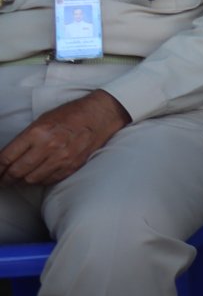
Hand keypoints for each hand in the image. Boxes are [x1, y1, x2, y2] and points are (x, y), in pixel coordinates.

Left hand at [0, 91, 128, 184]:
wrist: (99, 116)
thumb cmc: (69, 115)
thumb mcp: (42, 121)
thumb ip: (25, 139)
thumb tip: (9, 157)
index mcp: (37, 132)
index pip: (7, 157)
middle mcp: (48, 147)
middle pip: (17, 171)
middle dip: (6, 178)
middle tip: (3, 180)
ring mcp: (61, 158)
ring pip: (32, 179)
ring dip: (23, 180)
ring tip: (20, 178)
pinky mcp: (72, 166)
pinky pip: (49, 180)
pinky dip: (41, 180)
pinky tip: (38, 175)